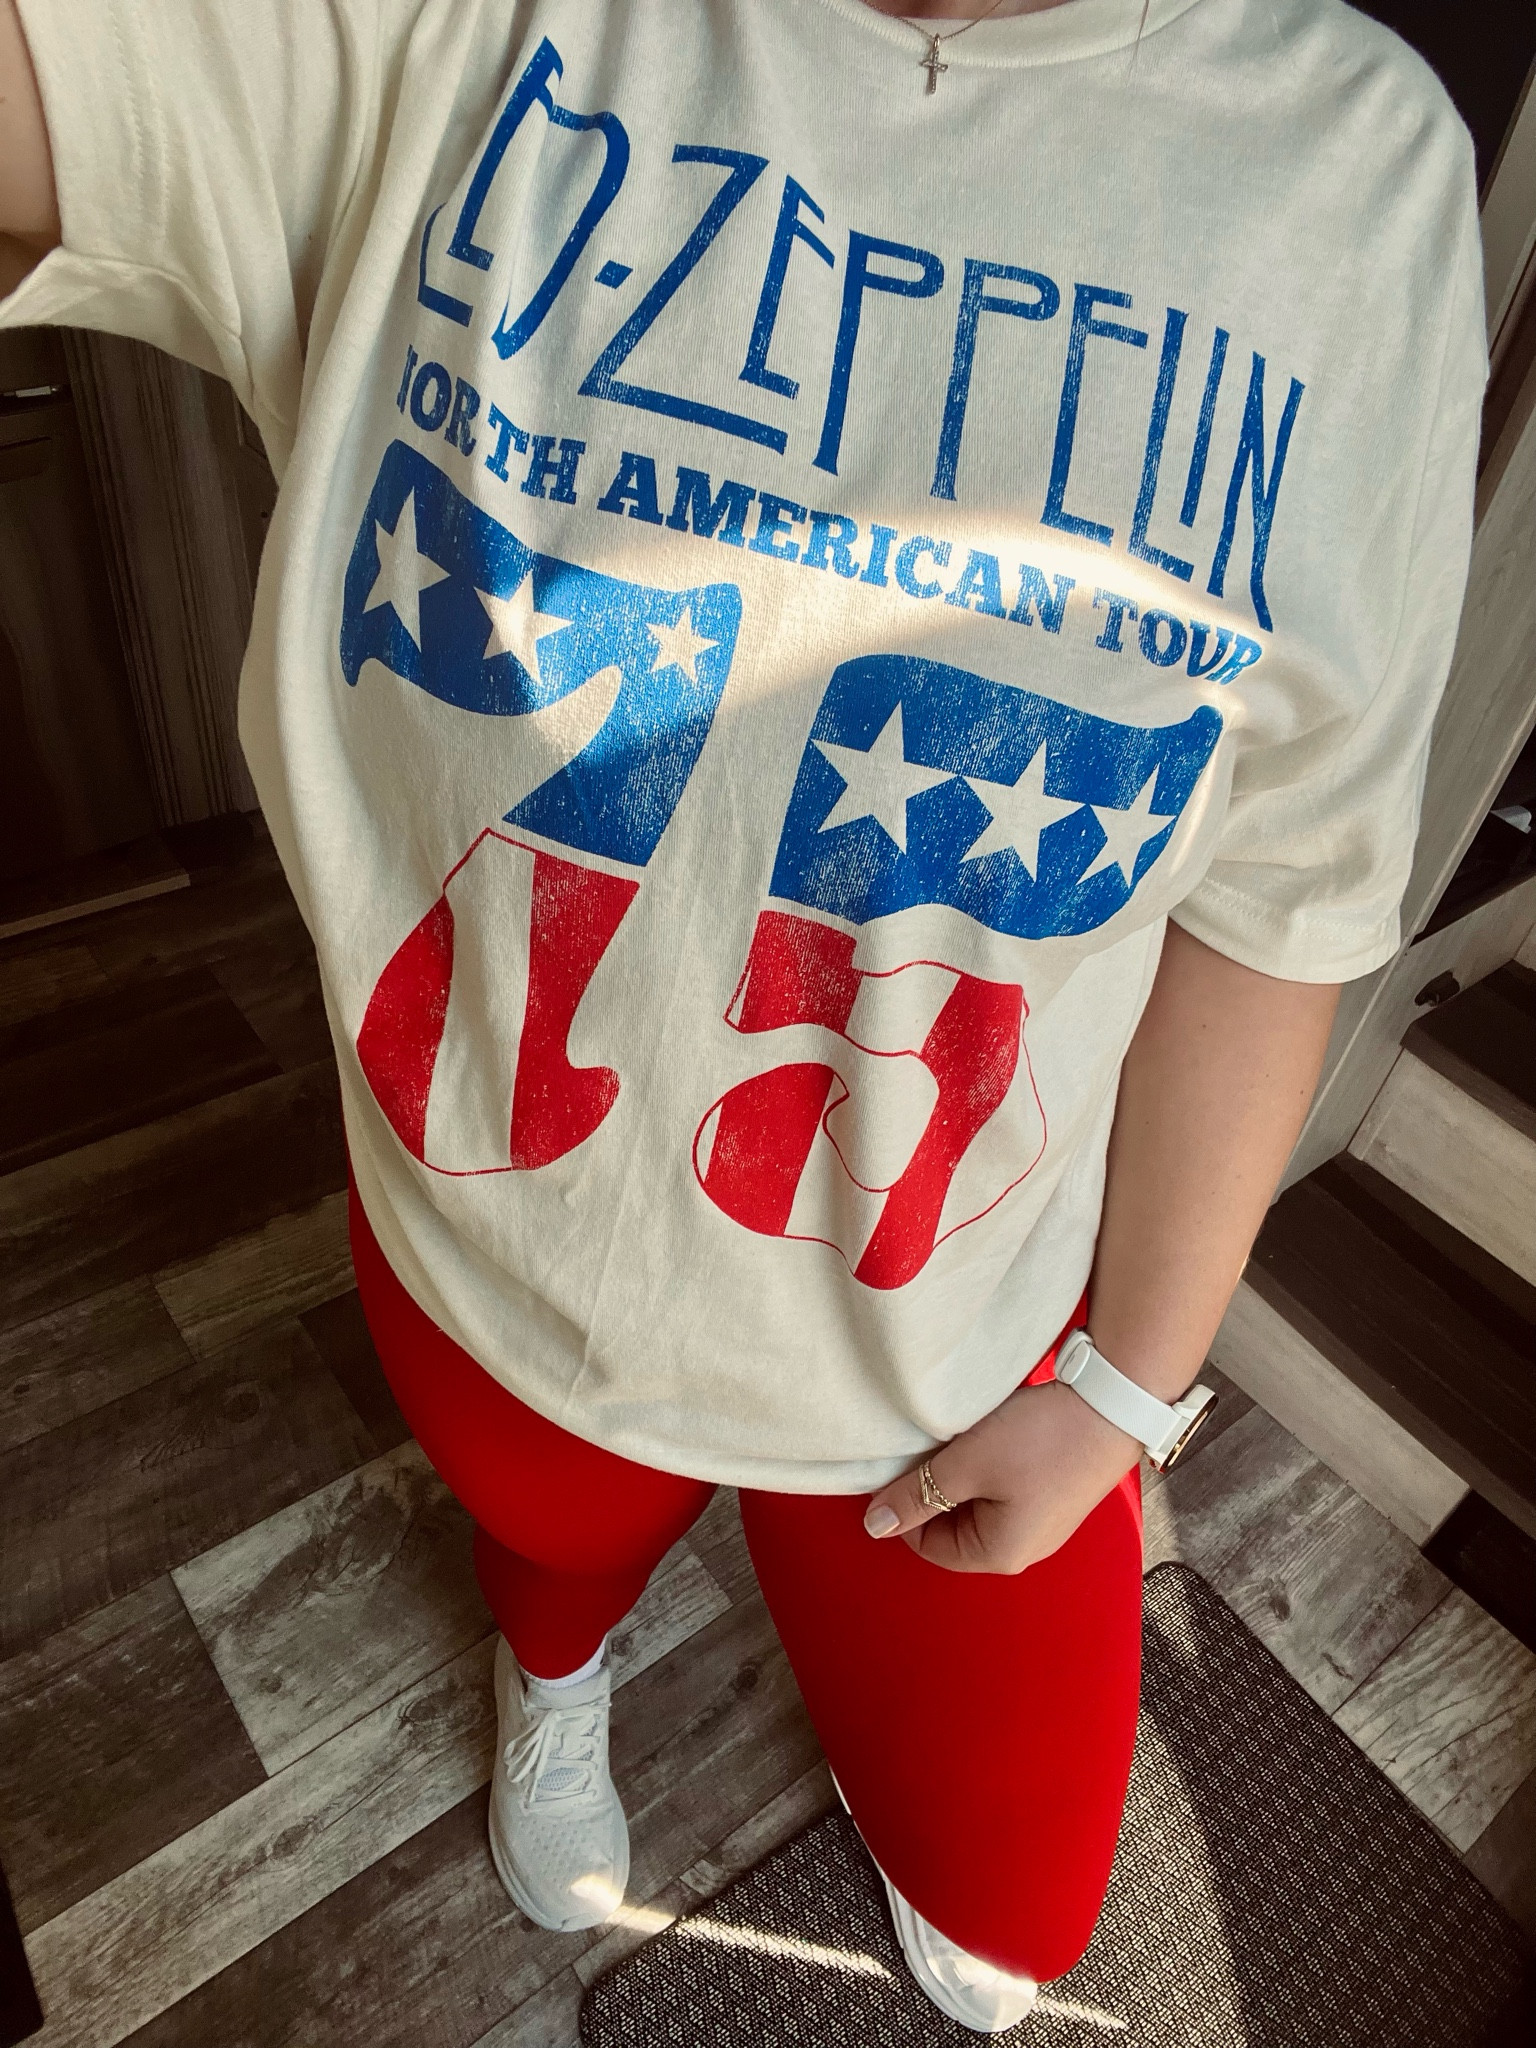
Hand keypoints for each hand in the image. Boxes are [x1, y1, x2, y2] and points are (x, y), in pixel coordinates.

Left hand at [862, 1380, 1140, 1573]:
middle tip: (934, 1447)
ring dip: (963, 1475)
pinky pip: (1004, 1493)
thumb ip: (917, 1496)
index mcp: (999, 1554)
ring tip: (965, 1440)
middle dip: (937, 1489)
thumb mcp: (967, 1464)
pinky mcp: (1054, 1497)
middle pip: (954, 1528)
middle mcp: (1024, 1550)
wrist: (1113, 1406)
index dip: (907, 1504)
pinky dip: (989, 1468)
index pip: (928, 1546)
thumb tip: (875, 1525)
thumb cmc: (1041, 1440)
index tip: (904, 1464)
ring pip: (978, 1506)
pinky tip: (992, 1438)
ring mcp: (1043, 1524)